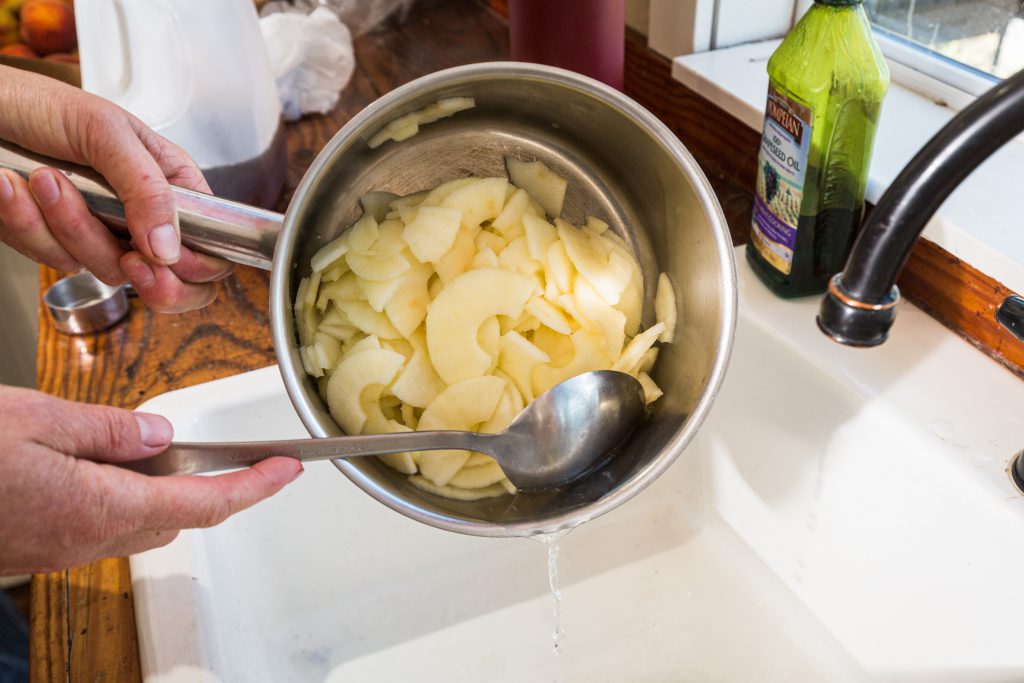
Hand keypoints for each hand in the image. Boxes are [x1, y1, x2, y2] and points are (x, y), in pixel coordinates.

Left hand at [0, 66, 232, 312]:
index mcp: (170, 183)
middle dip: (148, 278)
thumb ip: (148, 189)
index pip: (213, 245)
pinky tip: (13, 187)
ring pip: (106, 270)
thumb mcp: (107, 133)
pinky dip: (27, 224)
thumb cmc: (42, 104)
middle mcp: (141, 215)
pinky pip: (53, 259)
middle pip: (173, 279)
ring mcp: (101, 233)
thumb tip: (170, 247)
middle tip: (129, 259)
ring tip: (45, 178)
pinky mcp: (56, 243)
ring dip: (68, 226)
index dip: (198, 265)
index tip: (165, 258)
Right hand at [0, 385, 302, 573]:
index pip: (205, 503)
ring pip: (140, 523)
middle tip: (229, 453)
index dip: (255, 488)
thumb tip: (161, 434)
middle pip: (177, 517)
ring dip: (162, 490)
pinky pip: (100, 526)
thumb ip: (110, 430)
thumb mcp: (37, 419)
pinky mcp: (39, 550)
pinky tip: (100, 465)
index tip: (287, 470)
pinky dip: (120, 497)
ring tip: (153, 448)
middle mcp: (88, 539)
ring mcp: (61, 551)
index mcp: (100, 506)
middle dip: (210, 486)